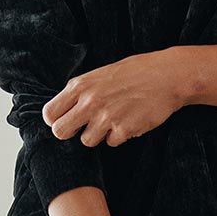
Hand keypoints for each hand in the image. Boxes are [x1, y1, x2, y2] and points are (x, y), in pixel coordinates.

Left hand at [43, 50, 190, 147]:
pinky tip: (129, 120)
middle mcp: (89, 102)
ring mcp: (106, 117)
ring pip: (87, 141)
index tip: (66, 120)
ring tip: (113, 119)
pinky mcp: (124, 129)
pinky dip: (119, 135)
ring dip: (99, 135)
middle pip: (60, 132)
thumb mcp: (99, 75)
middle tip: (84, 127)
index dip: (56, 120)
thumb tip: (62, 112)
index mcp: (80, 86)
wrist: (167, 75)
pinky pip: (112, 142)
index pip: (50, 114)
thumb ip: (80, 92)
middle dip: (71, 132)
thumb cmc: (134, 73)